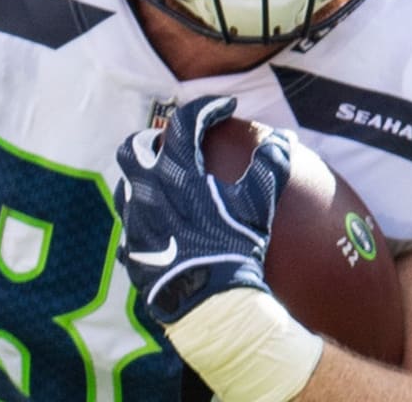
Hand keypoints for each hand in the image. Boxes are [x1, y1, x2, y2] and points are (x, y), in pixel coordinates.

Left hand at [114, 95, 291, 323]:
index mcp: (176, 173)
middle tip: (175, 143)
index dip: (205, 109)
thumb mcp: (258, 204)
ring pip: (127, 186)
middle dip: (153, 138)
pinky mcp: (132, 251)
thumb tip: (283, 140)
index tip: (224, 108)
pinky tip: (165, 226)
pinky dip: (146, 218)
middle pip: (134, 148)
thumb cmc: (235, 249)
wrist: (210, 303)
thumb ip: (270, 166)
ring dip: (144, 177)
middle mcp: (147, 192)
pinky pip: (131, 226)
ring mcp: (135, 222)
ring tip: (167, 183)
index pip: (183, 124)